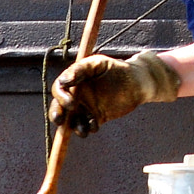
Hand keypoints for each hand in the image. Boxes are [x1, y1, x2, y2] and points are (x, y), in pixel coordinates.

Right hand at [49, 49, 180, 135]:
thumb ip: (79, 69)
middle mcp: (77, 95)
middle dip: (56, 114)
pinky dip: (88, 128)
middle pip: (59, 107)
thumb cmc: (116, 69)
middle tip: (60, 120)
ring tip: (82, 129)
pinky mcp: (96, 118)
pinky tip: (94, 126)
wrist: (137, 82)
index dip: (61, 96)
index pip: (59, 89)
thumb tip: (64, 81)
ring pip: (71, 120)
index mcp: (74, 81)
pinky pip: (87, 126)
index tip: (70, 101)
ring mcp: (86, 107)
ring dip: (73, 126)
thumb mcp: (97, 63)